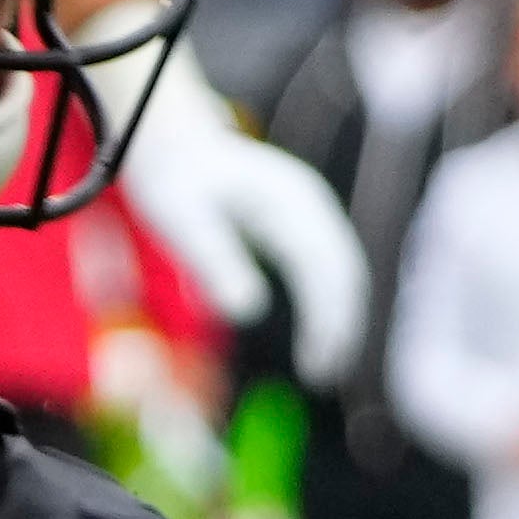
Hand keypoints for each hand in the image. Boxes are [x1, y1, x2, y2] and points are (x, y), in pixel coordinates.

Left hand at [126, 103, 371, 378]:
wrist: (175, 143)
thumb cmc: (174, 180)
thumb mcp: (183, 220)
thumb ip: (215, 260)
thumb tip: (248, 311)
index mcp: (290, 199)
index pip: (325, 264)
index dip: (328, 314)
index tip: (317, 358)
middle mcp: (311, 204)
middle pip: (344, 270)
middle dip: (340, 324)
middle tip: (323, 374)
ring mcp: (310, 214)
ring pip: (341, 272)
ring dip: (338, 319)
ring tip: (322, 366)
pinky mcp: (300, 228)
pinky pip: (325, 271)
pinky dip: (326, 306)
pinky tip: (315, 338)